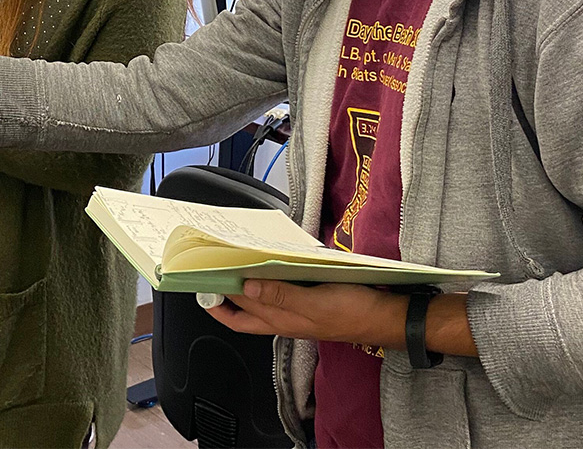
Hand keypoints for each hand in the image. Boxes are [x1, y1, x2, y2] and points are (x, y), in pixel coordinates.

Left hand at [206, 281, 477, 356]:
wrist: (386, 315)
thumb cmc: (353, 312)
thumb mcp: (315, 303)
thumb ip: (281, 295)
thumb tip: (246, 285)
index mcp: (281, 321)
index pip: (238, 312)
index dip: (216, 301)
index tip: (196, 283)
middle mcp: (284, 317)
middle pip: (244, 308)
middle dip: (222, 292)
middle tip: (206, 269)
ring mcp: (296, 309)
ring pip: (260, 298)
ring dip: (243, 283)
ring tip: (229, 262)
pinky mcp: (309, 298)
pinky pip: (280, 289)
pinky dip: (268, 277)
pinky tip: (266, 262)